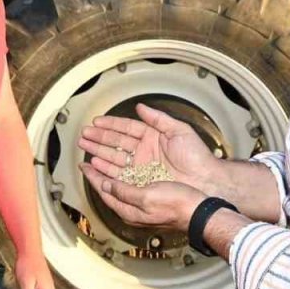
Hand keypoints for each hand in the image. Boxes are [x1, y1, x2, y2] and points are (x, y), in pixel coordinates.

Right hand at [78, 104, 224, 196]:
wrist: (204, 180)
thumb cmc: (197, 156)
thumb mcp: (179, 130)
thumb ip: (158, 118)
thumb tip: (141, 107)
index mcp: (153, 137)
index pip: (127, 128)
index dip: (111, 125)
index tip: (96, 122)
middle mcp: (145, 151)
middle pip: (116, 143)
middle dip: (99, 138)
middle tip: (84, 135)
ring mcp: (142, 167)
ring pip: (115, 158)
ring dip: (99, 152)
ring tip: (85, 147)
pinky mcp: (141, 181)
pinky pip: (120, 174)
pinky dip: (106, 169)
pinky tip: (95, 164)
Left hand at [80, 163, 207, 232]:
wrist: (199, 209)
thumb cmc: (176, 206)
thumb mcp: (146, 198)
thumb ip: (123, 191)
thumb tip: (105, 184)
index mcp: (128, 209)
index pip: (103, 190)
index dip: (92, 176)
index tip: (83, 164)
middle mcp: (133, 205)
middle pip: (109, 185)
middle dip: (98, 169)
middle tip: (89, 155)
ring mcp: (142, 200)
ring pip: (120, 180)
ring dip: (110, 166)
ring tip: (102, 154)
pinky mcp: (153, 194)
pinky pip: (132, 179)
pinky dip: (125, 169)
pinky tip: (125, 162)